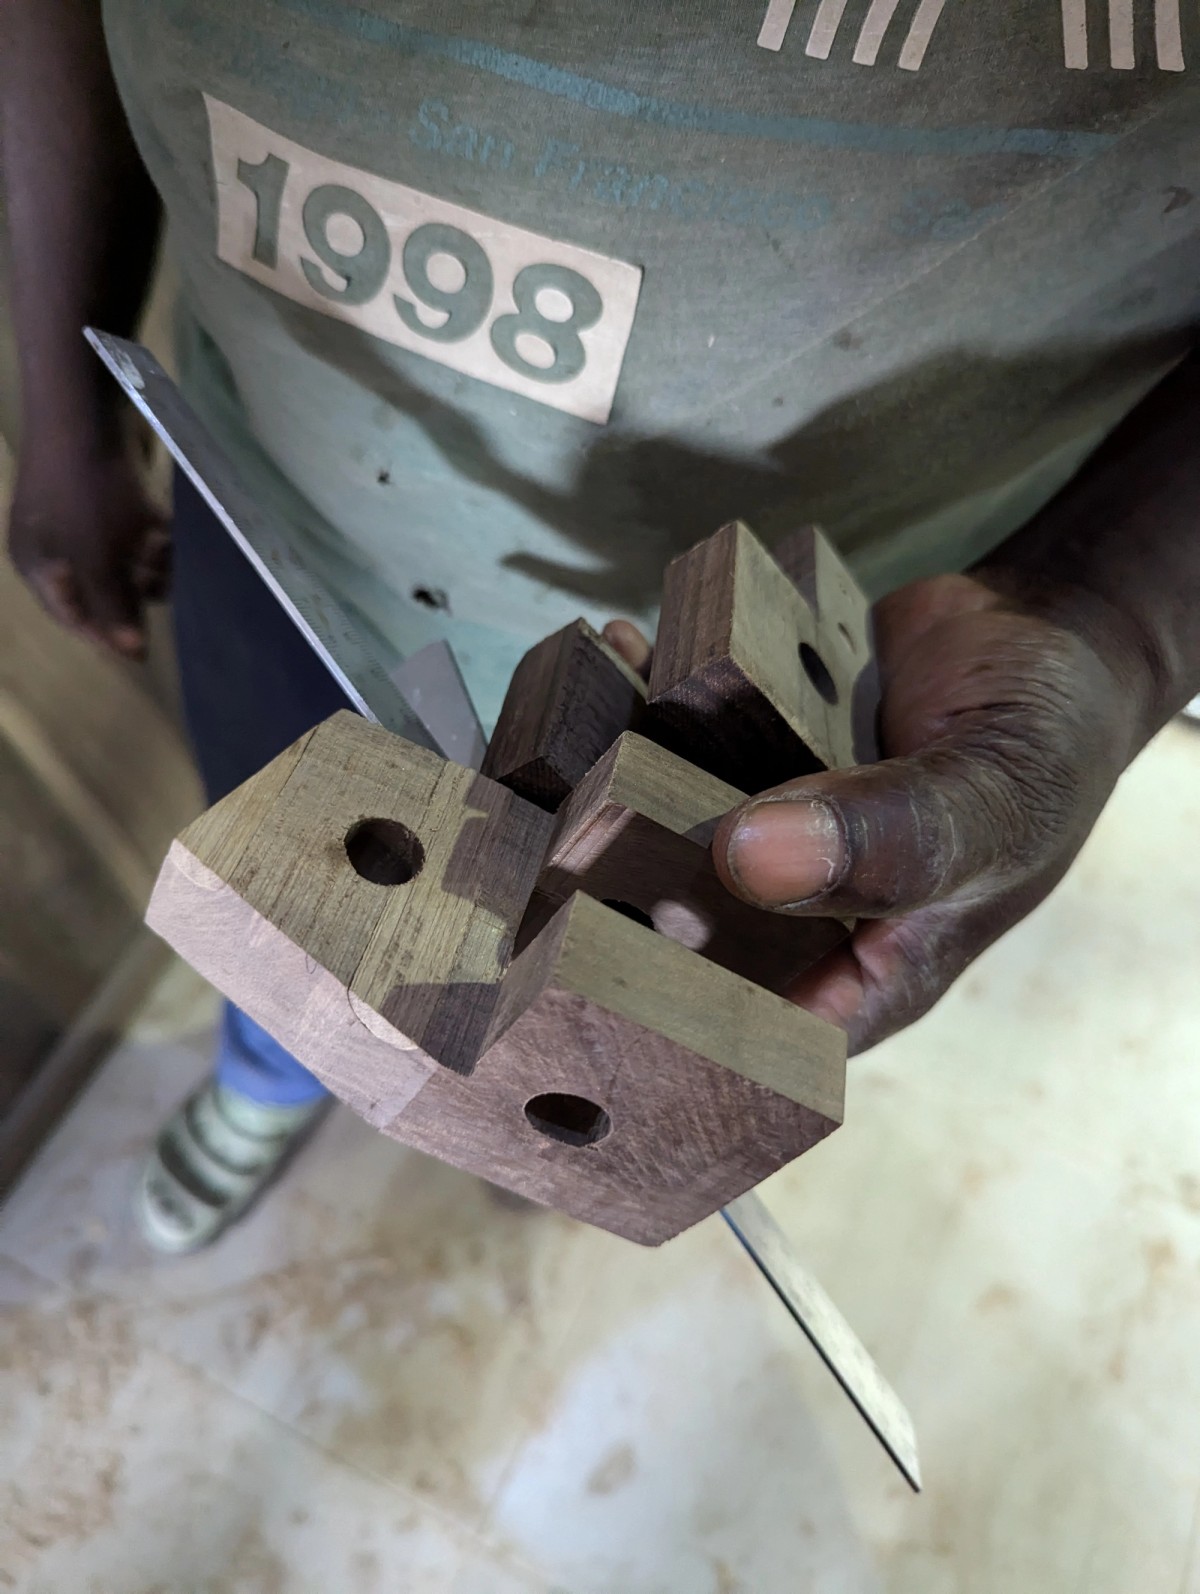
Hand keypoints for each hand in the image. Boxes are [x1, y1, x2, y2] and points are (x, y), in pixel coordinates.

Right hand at [7, 430, 168, 659]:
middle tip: (152, 576)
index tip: (144, 649)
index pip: (73, 616)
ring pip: (127, 559)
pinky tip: (167, 532)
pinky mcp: (110, 491)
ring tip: (160, 548)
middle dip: (134, 587)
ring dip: (151, 563)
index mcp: (38, 565)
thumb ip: (114, 607)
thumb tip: (130, 653)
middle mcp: (56, 544)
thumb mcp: (98, 559)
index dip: (107, 634)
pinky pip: (137, 528)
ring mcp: (82, 515)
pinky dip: (154, 534)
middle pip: (105, 587)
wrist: (86, 406)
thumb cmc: (85, 493)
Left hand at [608, 575, 1144, 1053]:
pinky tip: (618, 650)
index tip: (578, 969)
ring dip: (601, 774)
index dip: (658, 1023)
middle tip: (545, 831)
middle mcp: (788, 918)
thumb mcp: (993, 806)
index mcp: (857, 979)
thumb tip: (749, 856)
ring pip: (650, 828)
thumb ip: (891, 839)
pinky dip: (638, 695)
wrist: (1040, 632)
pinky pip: (668, 738)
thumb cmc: (1045, 749)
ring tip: (568, 720)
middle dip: (601, 886)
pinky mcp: (738, 757)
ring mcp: (755, 835)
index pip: (738, 1040)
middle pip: (672, 934)